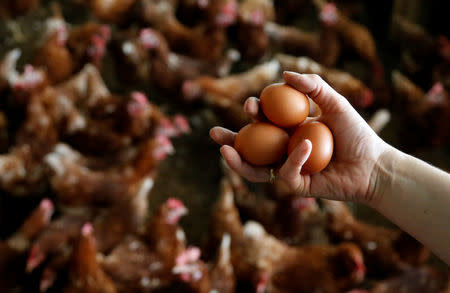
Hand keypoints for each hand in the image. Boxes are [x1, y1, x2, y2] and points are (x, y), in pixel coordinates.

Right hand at [210, 72, 390, 203]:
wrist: (374, 164)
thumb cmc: (356, 134)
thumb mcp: (336, 103)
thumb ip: (313, 86)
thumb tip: (284, 74)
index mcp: (288, 131)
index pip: (262, 123)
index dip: (252, 115)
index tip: (250, 105)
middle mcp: (283, 150)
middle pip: (250, 148)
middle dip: (230, 141)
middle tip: (213, 134)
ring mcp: (288, 169)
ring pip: (256, 168)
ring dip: (238, 161)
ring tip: (223, 151)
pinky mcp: (298, 185)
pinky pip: (286, 172)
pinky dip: (294, 158)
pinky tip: (305, 144)